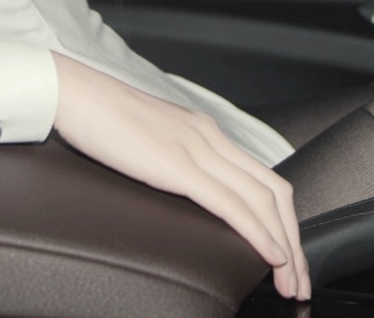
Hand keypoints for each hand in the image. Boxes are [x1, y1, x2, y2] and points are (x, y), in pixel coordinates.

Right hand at [51, 55, 308, 300]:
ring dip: (284, 246)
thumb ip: (171, 160)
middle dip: (293, 241)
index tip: (288, 256)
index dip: (283, 221)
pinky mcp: (179, 165)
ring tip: (290, 280)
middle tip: (299, 279)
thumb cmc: (99, 119)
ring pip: (261, 202)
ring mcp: (198, 150)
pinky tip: (271, 256)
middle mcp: (211, 138)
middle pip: (274, 193)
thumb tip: (179, 189)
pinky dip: (259, 233)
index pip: (263, 179)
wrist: (74, 93)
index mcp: (206, 132)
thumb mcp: (148, 142)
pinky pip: (231, 204)